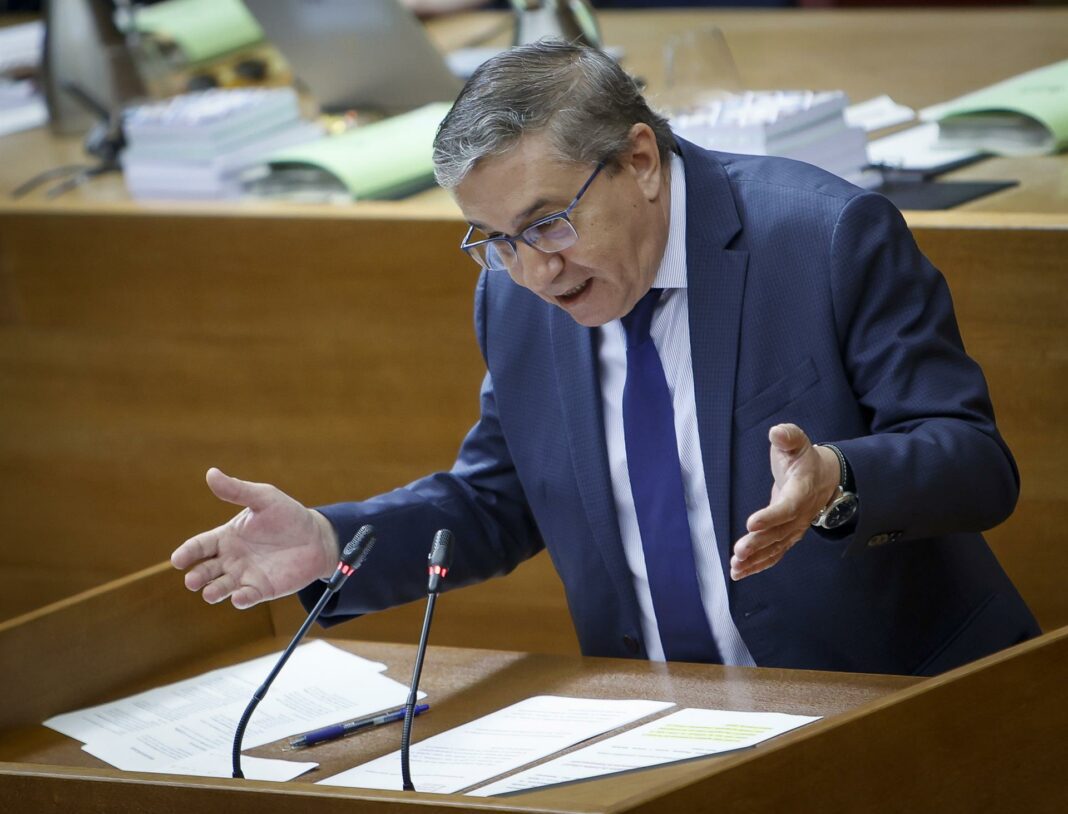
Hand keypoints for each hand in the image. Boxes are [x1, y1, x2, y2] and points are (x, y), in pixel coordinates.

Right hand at [170, 468, 338, 608]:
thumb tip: (211, 473)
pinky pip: (247, 597)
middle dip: (197, 577)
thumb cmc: (287, 516)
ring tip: (209, 593)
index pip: (199, 546)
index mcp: (226, 537)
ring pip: (221, 587)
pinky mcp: (262, 589)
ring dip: (213, 592)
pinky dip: (241, 599)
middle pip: (205, 570)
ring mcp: (245, 575)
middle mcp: (230, 559)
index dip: (187, 553)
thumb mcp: (263, 498)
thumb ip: (237, 490)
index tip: (179, 560)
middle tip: (192, 581)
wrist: (316, 537)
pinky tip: (239, 598)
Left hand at [730, 424, 838, 580]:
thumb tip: (777, 433)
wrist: (823, 478)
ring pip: (775, 547)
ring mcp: (795, 528)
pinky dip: (757, 564)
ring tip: (735, 567)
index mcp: (802, 490)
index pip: (788, 507)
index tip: (751, 523)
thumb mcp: (797, 442)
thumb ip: (788, 436)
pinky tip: (739, 572)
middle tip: (739, 551)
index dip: (771, 516)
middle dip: (758, 543)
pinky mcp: (787, 536)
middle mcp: (800, 514)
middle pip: (779, 533)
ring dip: (755, 559)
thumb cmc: (803, 458)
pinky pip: (774, 554)